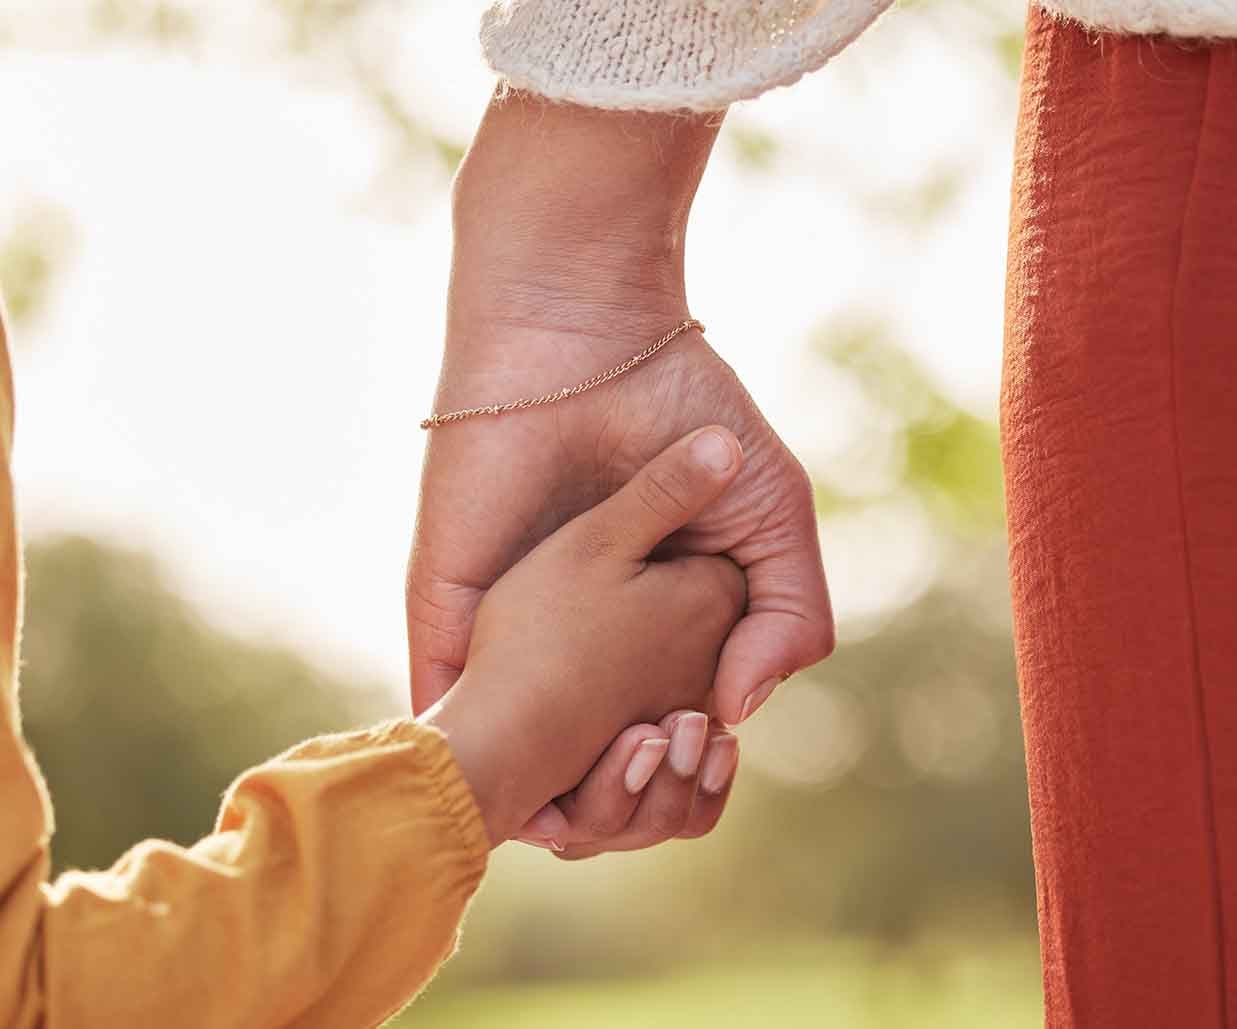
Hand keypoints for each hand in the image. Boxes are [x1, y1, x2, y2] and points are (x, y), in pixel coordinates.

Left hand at [420, 428, 747, 845]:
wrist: (590, 343)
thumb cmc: (686, 417)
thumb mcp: (772, 518)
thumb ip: (788, 615)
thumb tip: (739, 710)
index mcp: (652, 626)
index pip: (667, 730)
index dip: (687, 765)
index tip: (707, 761)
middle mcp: (578, 638)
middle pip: (595, 759)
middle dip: (622, 794)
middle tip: (653, 776)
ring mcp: (510, 629)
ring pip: (521, 753)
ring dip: (553, 793)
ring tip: (593, 797)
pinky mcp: (449, 611)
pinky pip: (448, 708)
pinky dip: (477, 761)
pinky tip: (514, 793)